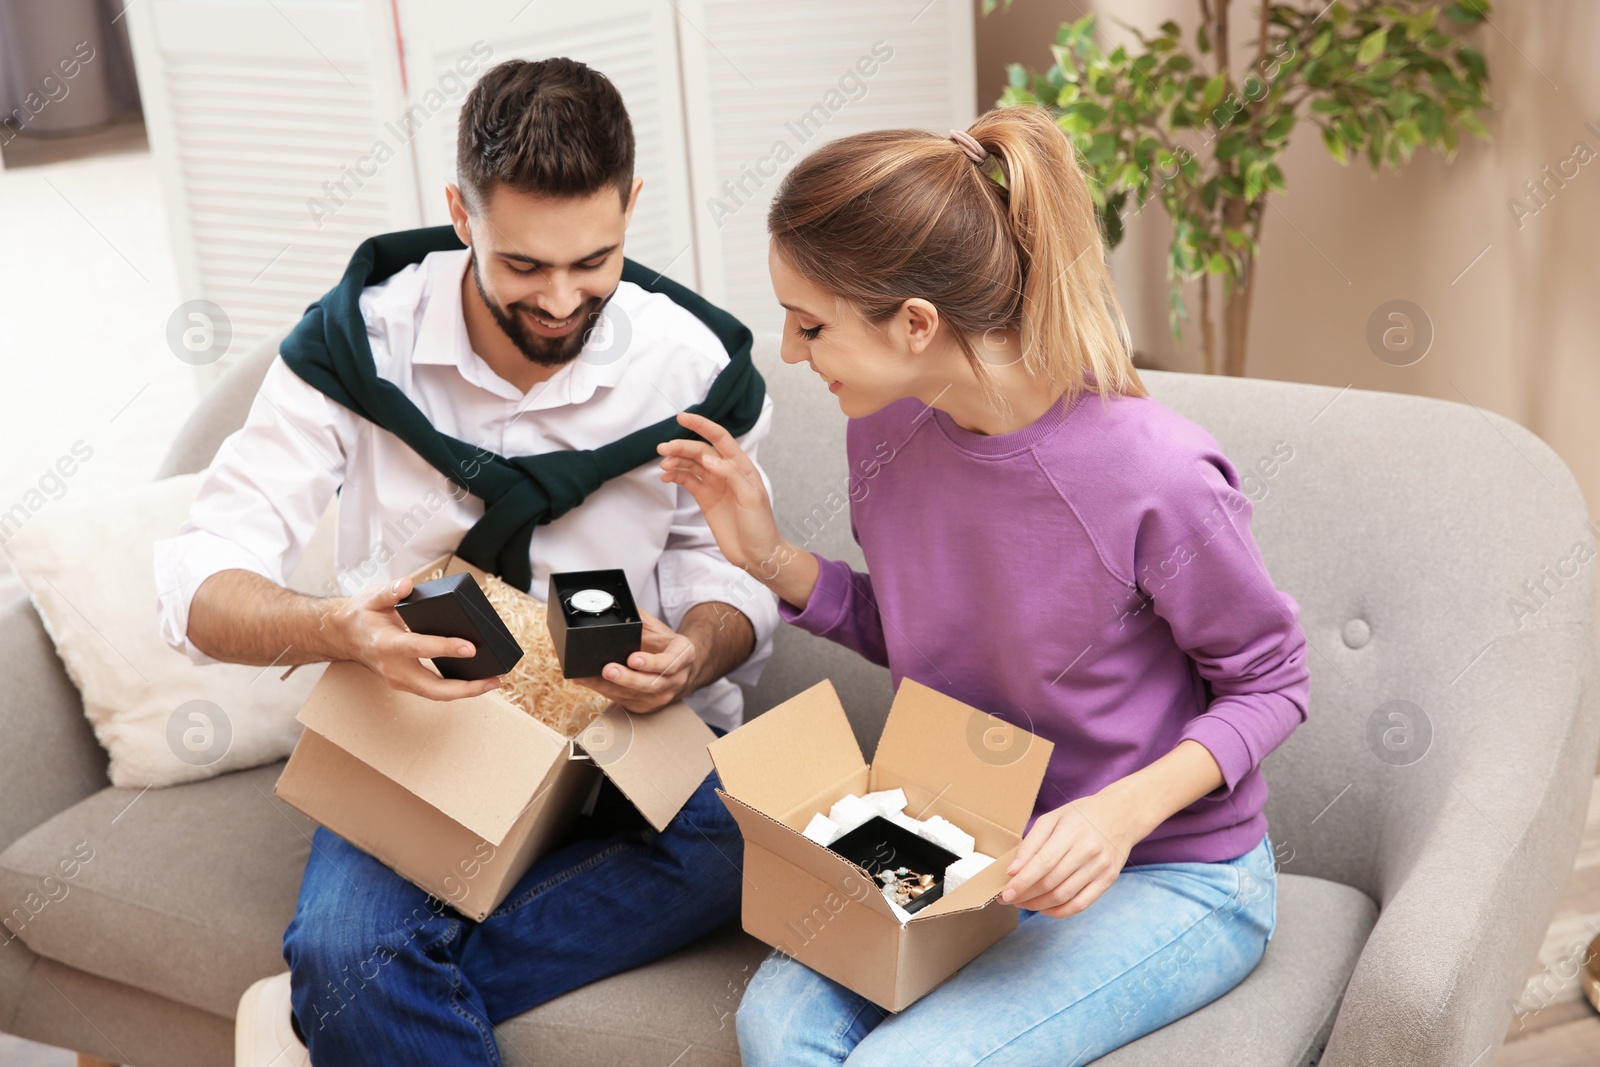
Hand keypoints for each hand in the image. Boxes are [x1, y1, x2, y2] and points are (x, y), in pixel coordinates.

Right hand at [334, 577, 502, 700]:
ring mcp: (399, 679)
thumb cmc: (362, 614)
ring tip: (493, 681)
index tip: (470, 646)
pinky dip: (456, 688)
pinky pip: (433, 690)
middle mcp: (394, 668)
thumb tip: (407, 585)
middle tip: (494, 679)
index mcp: (387, 644)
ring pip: (436, 694)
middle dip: (466, 688)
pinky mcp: (405, 683)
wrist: (343, 635)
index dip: (446, 648)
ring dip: (465, 691)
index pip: (420, 648)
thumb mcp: (371, 596)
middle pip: (434, 688)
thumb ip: (389, 591)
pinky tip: (476, 680)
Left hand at [571, 609, 697, 712]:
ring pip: (636, 696)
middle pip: (651, 684)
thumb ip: (641, 619)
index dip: (651, 663)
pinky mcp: (646, 706)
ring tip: (588, 677)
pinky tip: (590, 682)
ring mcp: (662, 697)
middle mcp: (676, 680)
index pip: (669, 663)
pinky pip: (625, 701)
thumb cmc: (666, 645)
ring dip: (609, 687)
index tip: (633, 658)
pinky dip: (606, 692)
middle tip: (607, 669)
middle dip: (627, 678)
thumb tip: (618, 606)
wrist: (679, 667)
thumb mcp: (660, 629)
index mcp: (683, 656)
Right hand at [656, 412, 785, 574]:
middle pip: (700, 451)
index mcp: (741, 467)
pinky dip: (676, 476)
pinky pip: (688, 481)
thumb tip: (708, 458)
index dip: (702, 425)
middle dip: (681, 447)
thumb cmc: (761, 526)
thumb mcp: (751, 498)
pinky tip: (666, 475)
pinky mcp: (706, 499)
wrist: (758, 554)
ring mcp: (715, 485)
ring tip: (663, 463)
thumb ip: (730, 475)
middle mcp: (726, 472)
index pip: (720, 438)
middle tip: (662, 448)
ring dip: (677, 461)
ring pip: (692, 465)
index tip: (682, 418)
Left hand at [999, 790, 1143, 917]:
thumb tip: (1013, 871)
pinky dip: (1060, 911)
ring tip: (1023, 903)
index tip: (1005, 894)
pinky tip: (1045, 909)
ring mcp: (1100, 868)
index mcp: (1071, 832)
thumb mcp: (1053, 818)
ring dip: (1039, 905)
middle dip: (1025, 895)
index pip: (1042, 863)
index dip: (1022, 882)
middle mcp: (1088, 851)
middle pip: (1051, 882)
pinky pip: (1081, 904)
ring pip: (1063, 896)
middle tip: (1009, 899)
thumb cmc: (1082, 815)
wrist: (1122, 814)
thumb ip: (1031, 843)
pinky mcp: (1108, 880)